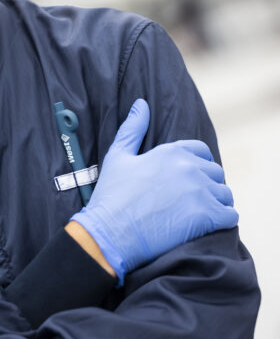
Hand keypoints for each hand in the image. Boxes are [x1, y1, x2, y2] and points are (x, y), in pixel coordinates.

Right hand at [71, 99, 237, 284]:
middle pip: (215, 173)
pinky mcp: (207, 216)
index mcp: (171, 152)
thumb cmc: (111, 197)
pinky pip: (230, 215)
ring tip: (196, 216)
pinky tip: (204, 226)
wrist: (109, 234)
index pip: (202, 152)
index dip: (197, 167)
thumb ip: (132, 129)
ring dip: (215, 205)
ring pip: (225, 195)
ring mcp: (200, 192)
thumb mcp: (117, 157)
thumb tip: (141, 104)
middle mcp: (189, 168)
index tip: (187, 182)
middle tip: (188, 204)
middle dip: (206, 187)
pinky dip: (222, 221)